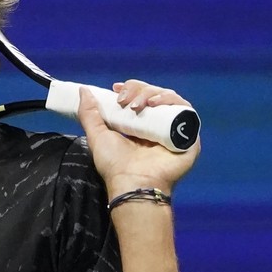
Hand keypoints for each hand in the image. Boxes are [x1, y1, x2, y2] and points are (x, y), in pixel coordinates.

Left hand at [76, 79, 200, 198]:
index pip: (139, 97)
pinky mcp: (188, 135)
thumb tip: (83, 90)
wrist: (133, 183)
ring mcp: (174, 129)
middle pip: (154, 94)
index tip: (116, 88)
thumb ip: (89, 113)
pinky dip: (171, 100)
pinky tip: (155, 104)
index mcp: (139, 126)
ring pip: (168, 98)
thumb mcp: (97, 135)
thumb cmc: (115, 164)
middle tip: (124, 101)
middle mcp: (157, 125)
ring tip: (137, 105)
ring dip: (152, 93)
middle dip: (137, 90)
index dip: (130, 88)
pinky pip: (185, 109)